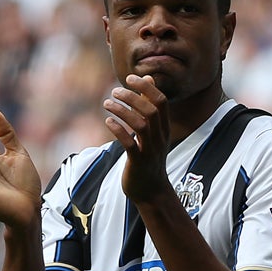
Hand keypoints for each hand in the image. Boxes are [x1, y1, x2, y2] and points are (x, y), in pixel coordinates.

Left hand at [103, 73, 171, 202]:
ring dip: (123, 111)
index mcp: (164, 129)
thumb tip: (148, 80)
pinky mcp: (138, 163)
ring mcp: (150, 151)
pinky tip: (108, 121)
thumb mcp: (152, 132)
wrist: (151, 192)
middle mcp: (160, 138)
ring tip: (107, 103)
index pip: (161, 102)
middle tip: (114, 91)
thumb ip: (149, 107)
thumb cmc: (149, 158)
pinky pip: (130, 144)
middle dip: (132, 97)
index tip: (130, 78)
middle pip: (151, 111)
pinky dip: (119, 130)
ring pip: (141, 125)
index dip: (146, 87)